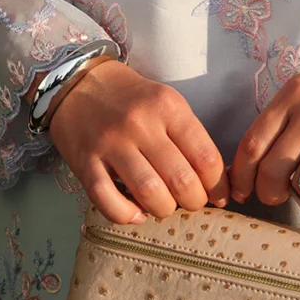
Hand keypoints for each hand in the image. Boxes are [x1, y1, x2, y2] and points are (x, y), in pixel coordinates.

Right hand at [48, 60, 229, 223]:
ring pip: (148, 192)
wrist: (80, 84)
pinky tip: (136, 213)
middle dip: (194, 201)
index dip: (217, 185)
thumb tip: (213, 179)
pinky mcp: (85, 162)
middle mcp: (141, 124)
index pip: (205, 156)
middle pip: (180, 179)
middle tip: (193, 203)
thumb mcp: (166, 103)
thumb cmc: (132, 98)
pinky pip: (108, 200)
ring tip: (165, 206)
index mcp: (168, 106)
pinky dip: (126, 215)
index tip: (219, 196)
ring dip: (163, 209)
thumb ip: (187, 136)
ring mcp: (111, 143)